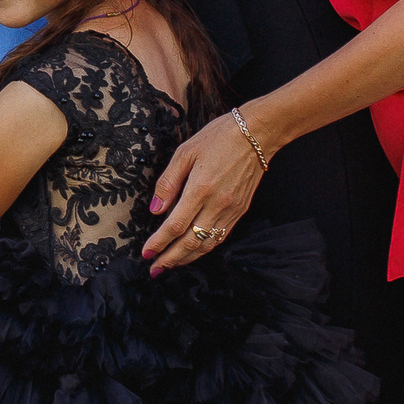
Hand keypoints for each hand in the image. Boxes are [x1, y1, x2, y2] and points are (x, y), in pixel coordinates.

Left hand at [141, 106, 266, 273]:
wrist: (257, 134)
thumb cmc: (218, 137)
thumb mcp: (185, 152)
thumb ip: (168, 182)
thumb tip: (156, 210)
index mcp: (200, 189)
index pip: (176, 225)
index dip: (159, 242)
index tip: (146, 253)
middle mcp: (217, 205)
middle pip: (191, 242)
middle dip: (171, 258)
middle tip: (154, 269)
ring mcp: (231, 210)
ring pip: (207, 244)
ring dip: (187, 258)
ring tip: (170, 265)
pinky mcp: (240, 211)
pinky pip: (221, 237)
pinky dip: (205, 248)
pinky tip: (194, 251)